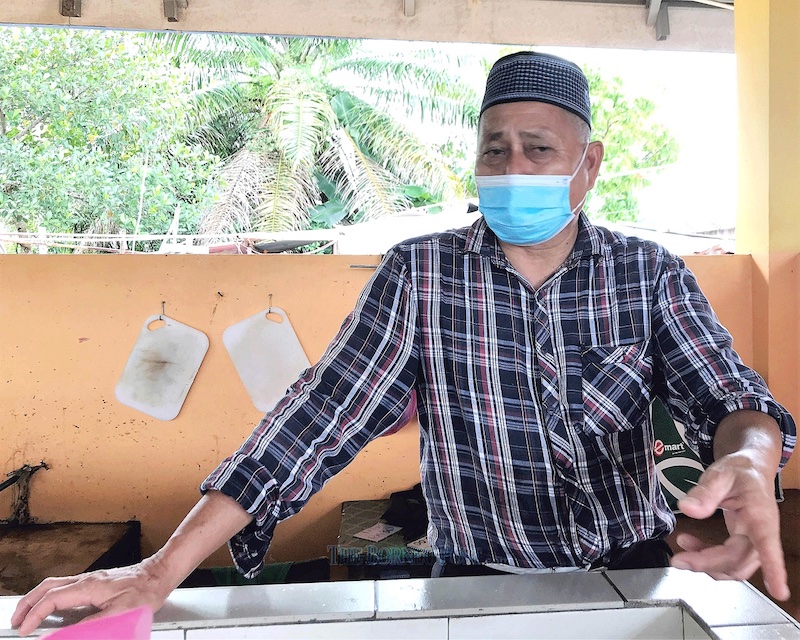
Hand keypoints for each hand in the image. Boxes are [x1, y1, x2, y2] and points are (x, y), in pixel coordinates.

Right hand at [10, 559, 169, 635]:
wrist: (159, 573)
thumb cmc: (145, 589)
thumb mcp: (121, 611)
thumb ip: (93, 623)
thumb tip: (68, 633)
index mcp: (89, 586)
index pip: (52, 599)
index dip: (35, 614)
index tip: (25, 629)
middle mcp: (86, 579)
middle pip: (47, 587)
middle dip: (28, 603)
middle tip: (17, 621)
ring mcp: (90, 579)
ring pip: (55, 584)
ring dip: (37, 598)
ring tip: (28, 614)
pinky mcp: (96, 582)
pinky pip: (66, 586)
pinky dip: (51, 596)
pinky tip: (52, 606)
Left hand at [670, 450, 788, 600]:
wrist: (750, 468)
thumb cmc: (740, 471)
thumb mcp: (720, 474)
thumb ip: (705, 492)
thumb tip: (687, 508)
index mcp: (759, 513)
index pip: (767, 543)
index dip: (774, 568)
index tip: (779, 591)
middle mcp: (761, 532)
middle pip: (739, 561)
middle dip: (708, 565)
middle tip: (678, 560)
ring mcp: (753, 541)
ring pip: (734, 567)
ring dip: (707, 566)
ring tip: (681, 554)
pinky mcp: (743, 544)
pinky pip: (728, 561)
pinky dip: (708, 560)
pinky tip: (690, 545)